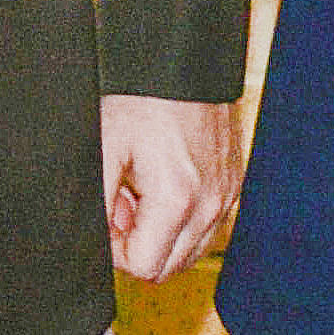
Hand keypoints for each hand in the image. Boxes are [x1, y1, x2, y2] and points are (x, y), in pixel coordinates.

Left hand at [103, 90, 243, 283]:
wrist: (184, 66)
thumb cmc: (141, 99)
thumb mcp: (105, 147)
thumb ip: (100, 202)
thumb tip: (100, 237)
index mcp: (177, 199)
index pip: (145, 268)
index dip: (116, 251)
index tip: (109, 216)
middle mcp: (211, 204)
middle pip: (170, 268)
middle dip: (139, 246)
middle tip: (123, 203)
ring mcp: (227, 196)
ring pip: (190, 251)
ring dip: (161, 236)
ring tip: (142, 192)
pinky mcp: (233, 185)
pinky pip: (206, 226)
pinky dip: (183, 220)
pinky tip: (164, 185)